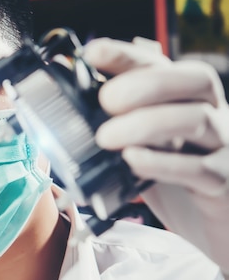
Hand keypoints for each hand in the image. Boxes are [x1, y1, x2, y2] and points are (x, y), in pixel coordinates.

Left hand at [84, 38, 228, 272]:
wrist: (213, 227)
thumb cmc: (173, 181)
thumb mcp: (143, 147)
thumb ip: (116, 127)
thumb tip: (66, 114)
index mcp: (185, 100)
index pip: (160, 64)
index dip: (127, 55)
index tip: (92, 52)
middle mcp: (211, 114)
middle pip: (194, 79)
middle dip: (146, 83)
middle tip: (106, 101)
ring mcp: (223, 146)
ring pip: (196, 118)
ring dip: (147, 123)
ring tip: (107, 137)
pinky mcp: (223, 181)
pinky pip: (199, 168)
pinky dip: (162, 162)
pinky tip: (133, 161)